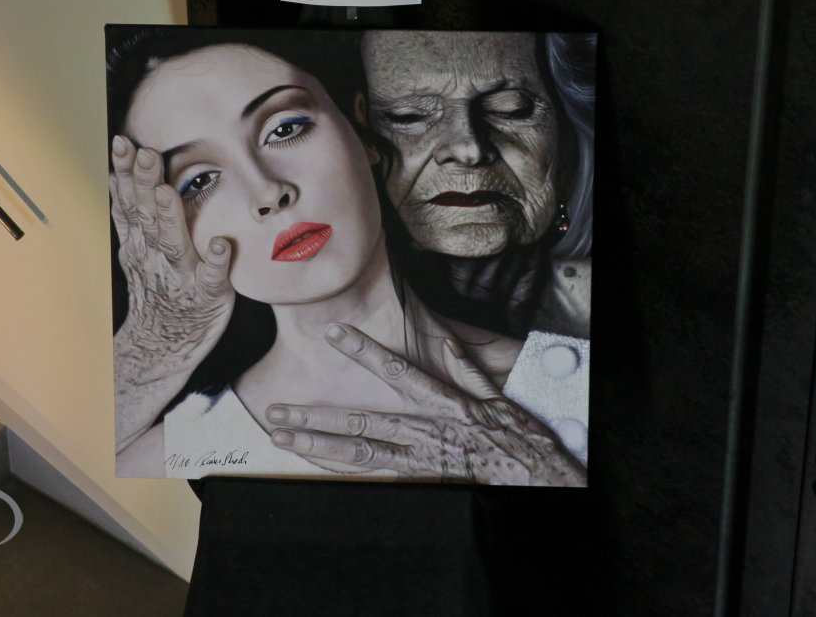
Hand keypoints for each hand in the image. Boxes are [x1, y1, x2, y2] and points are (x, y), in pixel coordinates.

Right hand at [111, 134, 233, 445]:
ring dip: (170, 217)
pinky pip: (213, 279)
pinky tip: (221, 245)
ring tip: (167, 192)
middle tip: (145, 153)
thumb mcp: (138, 247)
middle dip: (144, 184)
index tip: (123, 142)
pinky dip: (215, 263)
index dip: (125, 173)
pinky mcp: (208, 296)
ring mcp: (181, 275)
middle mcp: (156, 255)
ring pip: (173, 243)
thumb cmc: (158, 286)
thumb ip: (133, 209)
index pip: (130, 200)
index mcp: (141, 239)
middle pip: (148, 215)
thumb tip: (120, 165)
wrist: (162, 345)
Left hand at [265, 323, 584, 486]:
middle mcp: (427, 432)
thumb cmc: (521, 441)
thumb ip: (467, 368)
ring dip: (318, 446)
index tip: (334, 334)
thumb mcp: (499, 398)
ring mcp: (421, 460)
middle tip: (277, 411)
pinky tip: (318, 465)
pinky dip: (344, 471)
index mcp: (445, 405)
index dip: (364, 352)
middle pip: (362, 421)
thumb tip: (443, 340)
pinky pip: (376, 476)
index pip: (397, 372)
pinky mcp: (422, 481)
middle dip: (316, 416)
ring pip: (361, 452)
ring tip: (283, 439)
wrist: (537, 481)